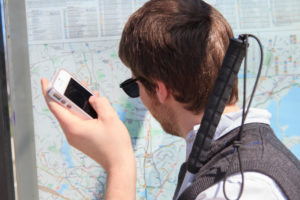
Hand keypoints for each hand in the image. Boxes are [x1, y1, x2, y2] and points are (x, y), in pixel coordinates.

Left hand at [41, 78, 135, 198]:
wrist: (119, 163)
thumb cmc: (115, 143)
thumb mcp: (110, 117)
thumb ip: (100, 102)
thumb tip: (92, 98)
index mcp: (74, 127)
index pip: (55, 106)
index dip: (49, 91)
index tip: (46, 80)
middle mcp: (71, 133)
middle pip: (64, 109)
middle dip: (68, 94)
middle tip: (74, 82)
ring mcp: (75, 137)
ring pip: (72, 115)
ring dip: (78, 103)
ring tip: (87, 92)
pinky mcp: (81, 139)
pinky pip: (78, 121)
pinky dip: (83, 112)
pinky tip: (93, 106)